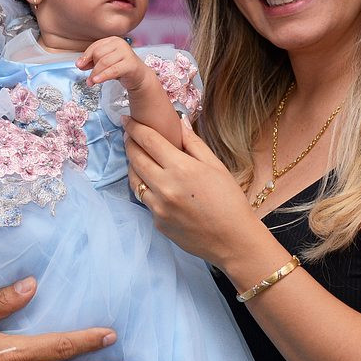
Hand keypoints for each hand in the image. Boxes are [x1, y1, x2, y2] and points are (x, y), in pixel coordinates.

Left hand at [76, 37, 148, 91]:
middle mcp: (120, 44)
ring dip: (95, 73)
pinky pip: (113, 70)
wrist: (139, 76)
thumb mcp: (105, 63)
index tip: (79, 65)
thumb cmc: (121, 68)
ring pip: (104, 62)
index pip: (95, 46)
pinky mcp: (130, 64)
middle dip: (91, 66)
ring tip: (91, 82)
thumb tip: (79, 64)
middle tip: (88, 78)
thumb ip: (92, 62)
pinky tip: (97, 81)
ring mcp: (126, 53)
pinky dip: (103, 76)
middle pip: (98, 54)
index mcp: (113, 40)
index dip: (86, 56)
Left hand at [124, 117, 257, 268]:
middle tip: (128, 135)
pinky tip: (153, 182)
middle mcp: (164, 187)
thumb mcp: (216, 166)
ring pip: (134, 180)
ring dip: (132, 165)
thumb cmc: (229, 200)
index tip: (127, 119)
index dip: (134, 128)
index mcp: (181, 168)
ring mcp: (158, 207)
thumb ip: (193, 143)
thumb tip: (178, 123)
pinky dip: (145, 187)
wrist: (233, 241)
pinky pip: (144, 200)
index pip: (148, 141)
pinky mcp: (157, 222)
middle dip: (129, 143)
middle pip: (135, 158)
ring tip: (137, 156)